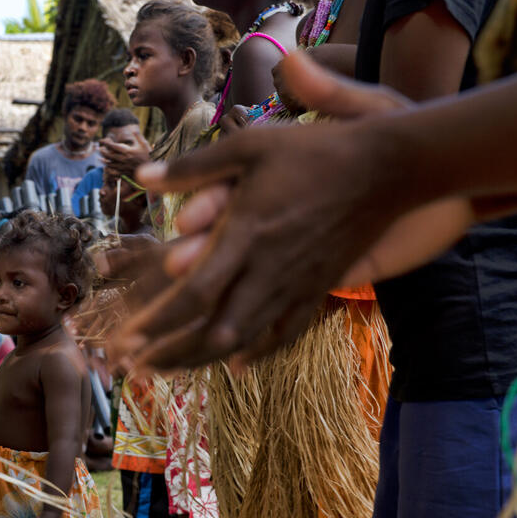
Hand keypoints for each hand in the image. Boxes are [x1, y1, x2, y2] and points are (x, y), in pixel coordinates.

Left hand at [99, 133, 151, 178]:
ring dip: (103, 160)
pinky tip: (106, 167)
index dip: (106, 142)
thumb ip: (138, 137)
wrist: (150, 171)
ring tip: (99, 158)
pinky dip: (108, 169)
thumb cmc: (147, 157)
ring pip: (109, 164)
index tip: (102, 140)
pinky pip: (112, 172)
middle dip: (102, 151)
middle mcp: (122, 159)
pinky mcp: (123, 173)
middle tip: (100, 149)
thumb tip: (133, 130)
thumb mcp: (144, 145)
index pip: (112, 146)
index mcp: (126, 151)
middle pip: (108, 155)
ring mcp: (122, 167)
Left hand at [114, 52, 421, 373]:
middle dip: (168, 355)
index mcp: (245, 237)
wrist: (389, 167)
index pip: (193, 296)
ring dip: (200, 360)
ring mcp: (296, 285)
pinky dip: (256, 353)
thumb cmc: (315, 151)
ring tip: (167, 372)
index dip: (157, 326)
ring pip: (244, 340)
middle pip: (212, 332)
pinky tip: (234, 367)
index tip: (126, 344)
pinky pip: (284, 333)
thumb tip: (141, 175)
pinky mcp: (318, 290)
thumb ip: (193, 166)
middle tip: (133, 370)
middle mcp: (268, 271)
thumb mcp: (251, 146)